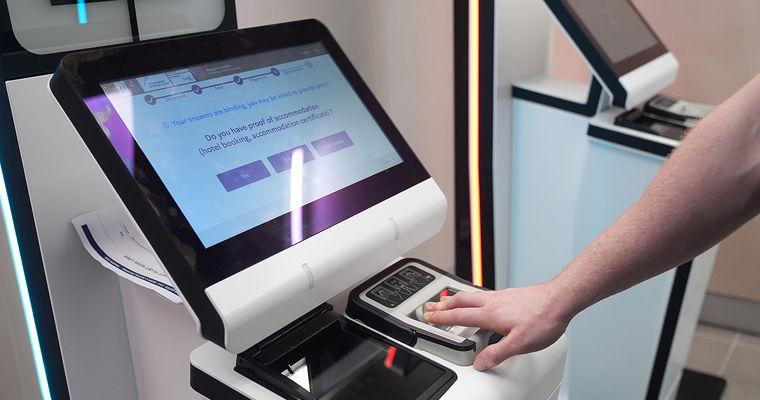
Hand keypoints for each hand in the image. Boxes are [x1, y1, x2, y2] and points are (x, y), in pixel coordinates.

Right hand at [423, 281, 572, 370]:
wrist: (560, 299)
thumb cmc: (543, 318)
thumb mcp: (520, 344)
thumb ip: (497, 353)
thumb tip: (479, 363)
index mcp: (490, 314)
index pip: (459, 316)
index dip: (441, 318)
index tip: (428, 318)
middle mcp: (492, 301)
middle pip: (460, 300)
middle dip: (442, 304)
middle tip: (429, 306)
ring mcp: (501, 296)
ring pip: (470, 295)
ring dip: (454, 298)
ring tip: (446, 300)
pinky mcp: (509, 295)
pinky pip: (483, 293)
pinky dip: (471, 296)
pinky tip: (477, 300)